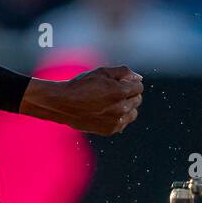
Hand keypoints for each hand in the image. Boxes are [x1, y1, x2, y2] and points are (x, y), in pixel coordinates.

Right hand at [19, 65, 143, 135]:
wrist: (62, 104)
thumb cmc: (81, 85)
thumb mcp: (101, 72)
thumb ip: (123, 72)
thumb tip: (138, 77)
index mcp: (120, 92)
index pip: (139, 86)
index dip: (129, 82)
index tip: (117, 82)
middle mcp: (121, 108)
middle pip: (137, 99)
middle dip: (128, 94)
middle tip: (111, 92)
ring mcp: (116, 121)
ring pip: (132, 113)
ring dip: (126, 107)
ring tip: (110, 103)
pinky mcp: (110, 130)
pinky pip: (122, 123)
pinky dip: (117, 118)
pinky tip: (105, 112)